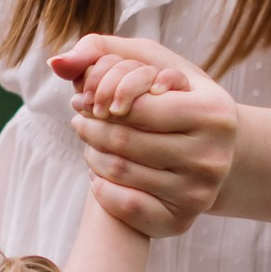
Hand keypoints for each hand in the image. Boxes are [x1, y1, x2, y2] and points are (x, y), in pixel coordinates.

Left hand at [51, 32, 237, 236]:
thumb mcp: (151, 64)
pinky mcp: (182, 220)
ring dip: (91, 154)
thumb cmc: (175, 98)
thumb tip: (56, 64)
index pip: (137, 106)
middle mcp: (213, 155)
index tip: (84, 98)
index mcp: (214, 112)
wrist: (212, 151)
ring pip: (120, 171)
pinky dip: (101, 188)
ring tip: (88, 142)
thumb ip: (103, 50)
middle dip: (90, 128)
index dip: (101, 100)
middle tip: (79, 120)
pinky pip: (125, 206)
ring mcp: (200, 192)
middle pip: (124, 141)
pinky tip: (99, 173)